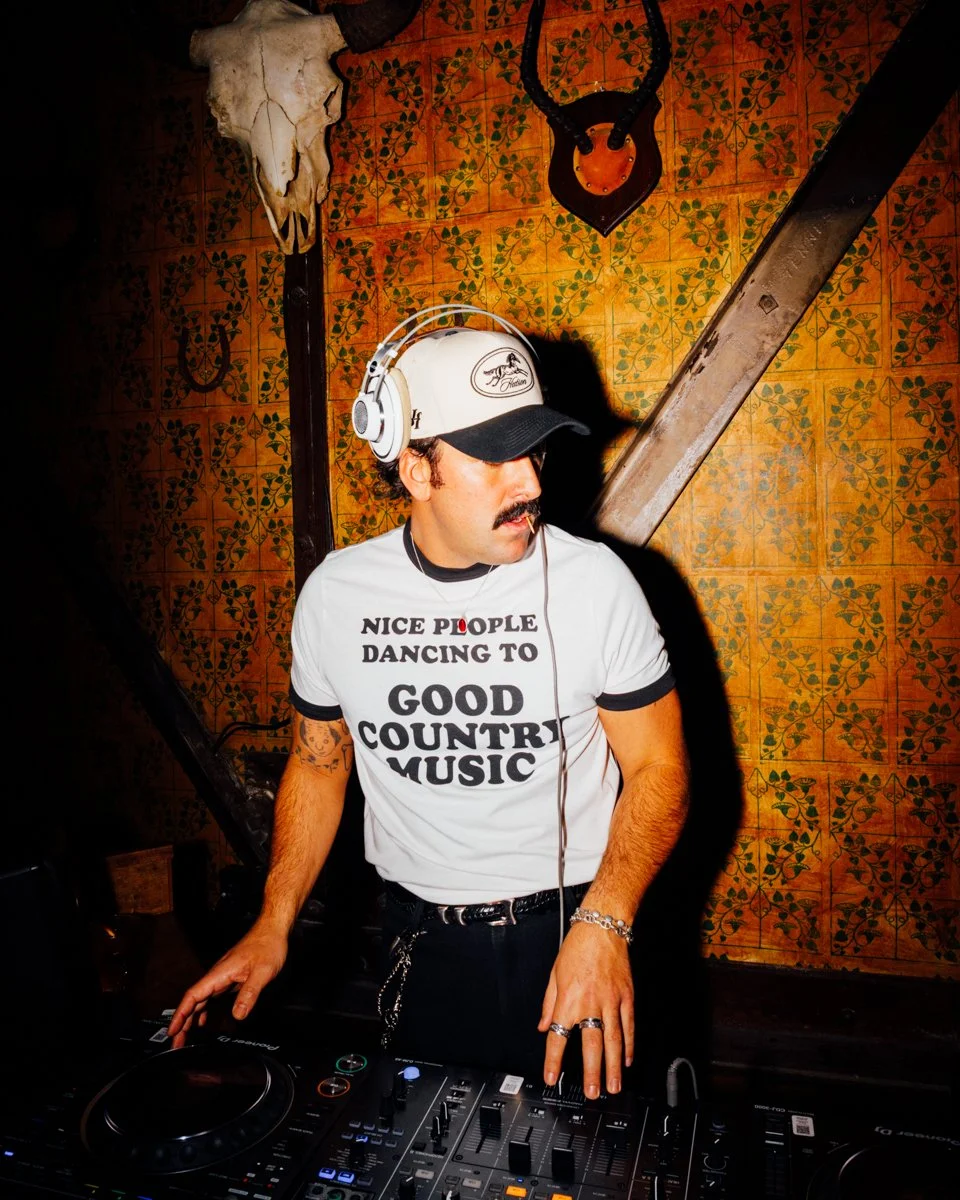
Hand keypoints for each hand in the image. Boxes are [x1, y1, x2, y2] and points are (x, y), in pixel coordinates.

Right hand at [166, 923, 288, 1047]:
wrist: (272, 930)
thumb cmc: (267, 945)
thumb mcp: (262, 972)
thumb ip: (249, 993)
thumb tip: (237, 1015)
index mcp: (220, 973)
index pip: (193, 995)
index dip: (180, 1014)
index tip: (171, 1030)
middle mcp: (217, 975)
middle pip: (193, 1001)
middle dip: (182, 1022)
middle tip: (176, 1043)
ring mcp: (223, 977)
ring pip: (201, 1000)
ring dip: (191, 1018)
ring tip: (185, 1037)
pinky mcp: (230, 978)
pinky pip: (212, 997)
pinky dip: (204, 1010)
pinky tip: (204, 1021)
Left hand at [538, 922, 633, 1098]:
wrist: (602, 927)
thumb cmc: (577, 947)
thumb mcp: (554, 974)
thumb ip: (549, 1004)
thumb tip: (542, 1025)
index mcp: (568, 998)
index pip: (558, 1036)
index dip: (553, 1060)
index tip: (551, 1077)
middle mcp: (590, 1003)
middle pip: (591, 1044)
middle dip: (591, 1072)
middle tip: (592, 1092)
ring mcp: (611, 1001)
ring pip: (614, 1040)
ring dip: (613, 1066)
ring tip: (613, 1086)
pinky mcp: (626, 996)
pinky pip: (629, 1025)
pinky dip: (629, 1045)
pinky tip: (627, 1060)